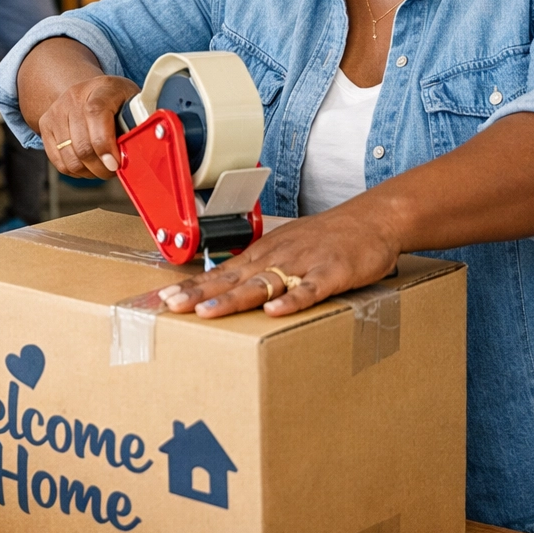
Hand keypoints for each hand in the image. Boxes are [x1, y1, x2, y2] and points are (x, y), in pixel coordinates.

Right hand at [37, 74, 139, 179]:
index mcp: (102, 87)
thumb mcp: (134, 105)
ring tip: (102, 168)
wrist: (90, 90)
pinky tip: (87, 166)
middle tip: (113, 170)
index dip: (104, 144)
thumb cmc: (118, 101)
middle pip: (82, 143)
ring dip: (89, 171)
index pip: (96, 114)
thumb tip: (140, 150)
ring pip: (70, 157)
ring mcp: (56, 110)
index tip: (115, 164)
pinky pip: (59, 161)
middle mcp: (74, 96)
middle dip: (101, 167)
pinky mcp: (45, 125)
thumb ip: (138, 125)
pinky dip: (75, 171)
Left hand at [158, 200, 401, 317]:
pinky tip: (275, 311)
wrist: (370, 220)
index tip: (163, 298)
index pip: (219, 272)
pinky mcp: (331, 273)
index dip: (192, 286)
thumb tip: (226, 287)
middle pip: (231, 278)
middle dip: (199, 293)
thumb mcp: (283, 247)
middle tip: (171, 305)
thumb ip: (257, 269)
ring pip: (263, 283)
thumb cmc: (325, 238)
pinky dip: (292, 300)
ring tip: (208, 312)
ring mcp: (302, 264)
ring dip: (234, 298)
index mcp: (262, 254)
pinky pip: (309, 288)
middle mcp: (275, 257)